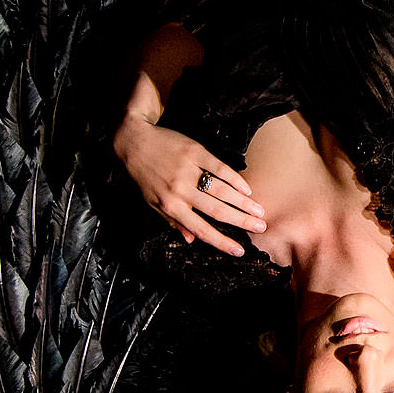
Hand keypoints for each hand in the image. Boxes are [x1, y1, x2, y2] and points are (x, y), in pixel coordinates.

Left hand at [113, 116, 265, 254]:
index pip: (200, 229)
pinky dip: (235, 179)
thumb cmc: (142, 175)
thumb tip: (191, 240)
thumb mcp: (152, 203)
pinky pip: (219, 167)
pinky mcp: (194, 152)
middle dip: (241, 221)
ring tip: (259, 211)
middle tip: (260, 227)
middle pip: (217, 210)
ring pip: (222, 191)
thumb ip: (173, 221)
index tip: (239, 250)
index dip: (221, 241)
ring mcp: (188, 171)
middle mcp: (180, 191)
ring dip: (243, 202)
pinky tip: (246, 188)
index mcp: (170, 206)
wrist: (133, 142)